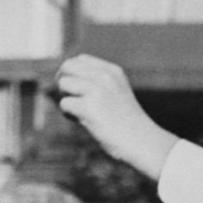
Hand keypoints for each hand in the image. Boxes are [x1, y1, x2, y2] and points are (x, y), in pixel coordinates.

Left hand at [53, 55, 177, 179]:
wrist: (141, 142)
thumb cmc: (127, 123)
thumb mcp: (116, 94)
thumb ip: (97, 83)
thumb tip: (61, 80)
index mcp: (113, 71)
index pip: (80, 60)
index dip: (72, 73)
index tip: (75, 89)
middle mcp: (105, 77)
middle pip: (68, 67)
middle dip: (62, 81)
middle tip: (68, 98)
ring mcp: (97, 91)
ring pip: (63, 84)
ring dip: (65, 99)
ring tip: (78, 112)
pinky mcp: (89, 108)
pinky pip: (64, 104)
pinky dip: (68, 114)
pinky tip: (81, 122)